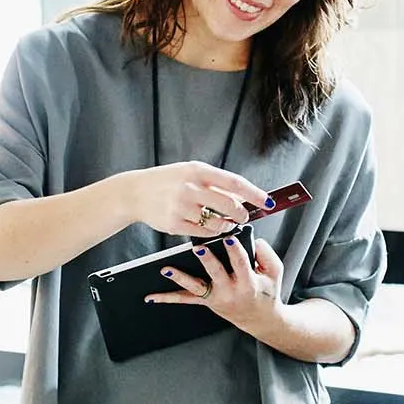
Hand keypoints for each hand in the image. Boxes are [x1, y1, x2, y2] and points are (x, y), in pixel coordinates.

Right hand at [120, 161, 273, 239]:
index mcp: (197, 171)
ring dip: (228, 225)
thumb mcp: (190, 172)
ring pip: (217, 222)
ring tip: (227, 223)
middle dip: (241, 214)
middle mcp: (190, 188)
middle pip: (229, 205)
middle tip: (243, 216)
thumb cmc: (168, 181)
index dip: (254, 194)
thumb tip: (241, 197)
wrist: (135, 193)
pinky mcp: (174, 224)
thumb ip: (215, 183)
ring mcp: (181, 207)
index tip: (267, 202)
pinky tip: (212, 228)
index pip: (234, 183)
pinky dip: (212, 233)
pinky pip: (203, 233)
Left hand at [145, 236, 286, 329]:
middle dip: (207, 260)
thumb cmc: (267, 291)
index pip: (241, 263)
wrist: (260, 319)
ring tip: (167, 270)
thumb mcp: (275, 272)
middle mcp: (230, 291)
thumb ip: (266, 253)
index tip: (229, 237)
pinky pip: (185, 300)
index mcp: (248, 283)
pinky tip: (151, 297)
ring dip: (180, 278)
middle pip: (216, 273)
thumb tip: (252, 239)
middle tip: (198, 248)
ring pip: (196, 287)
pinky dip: (167, 298)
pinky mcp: (206, 302)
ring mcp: (215, 298)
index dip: (234, 250)